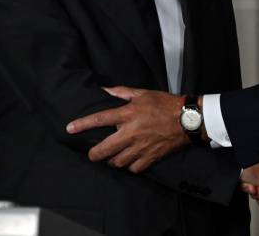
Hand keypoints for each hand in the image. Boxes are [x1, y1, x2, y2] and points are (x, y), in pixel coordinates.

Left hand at [66, 86, 187, 172]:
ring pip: (117, 162)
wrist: (188, 119)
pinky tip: (129, 162)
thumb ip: (122, 92)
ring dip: (112, 160)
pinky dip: (130, 167)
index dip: (82, 124)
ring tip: (112, 157)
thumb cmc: (165, 104)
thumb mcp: (143, 93)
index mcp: (128, 113)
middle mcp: (131, 132)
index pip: (99, 119)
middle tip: (92, 154)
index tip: (70, 129)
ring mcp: (141, 147)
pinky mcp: (151, 157)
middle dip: (94, 154)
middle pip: (104, 149)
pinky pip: (134, 168)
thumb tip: (105, 89)